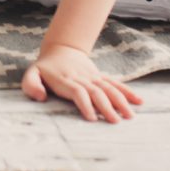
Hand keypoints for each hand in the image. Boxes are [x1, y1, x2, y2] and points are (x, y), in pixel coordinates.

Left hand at [21, 43, 141, 122]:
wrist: (60, 48)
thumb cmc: (44, 68)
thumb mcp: (31, 73)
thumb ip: (31, 85)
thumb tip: (41, 97)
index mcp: (65, 80)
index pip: (78, 92)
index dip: (85, 104)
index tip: (92, 118)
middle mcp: (81, 78)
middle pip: (96, 92)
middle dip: (106, 107)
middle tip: (115, 122)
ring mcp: (93, 77)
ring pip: (108, 88)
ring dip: (120, 101)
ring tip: (129, 116)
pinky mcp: (100, 76)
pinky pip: (115, 83)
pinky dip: (127, 92)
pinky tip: (138, 101)